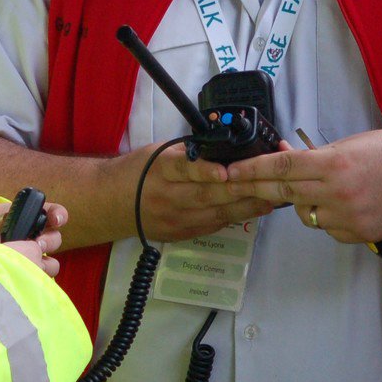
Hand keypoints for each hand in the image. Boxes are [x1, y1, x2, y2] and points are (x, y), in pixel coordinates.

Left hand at [0, 200, 65, 276]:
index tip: (55, 221)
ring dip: (45, 263)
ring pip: (51, 262)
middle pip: (55, 239)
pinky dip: (36, 280)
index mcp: (28, 220)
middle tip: (38, 245)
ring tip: (30, 264)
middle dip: (49, 241)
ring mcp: (32, 260)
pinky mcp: (28, 277)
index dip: (58, 216)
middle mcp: (34, 239)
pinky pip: (41, 280)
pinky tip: (24, 278)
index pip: (53, 214)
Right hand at [108, 142, 276, 242]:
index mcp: (160, 169)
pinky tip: (254, 209)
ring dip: (246, 206)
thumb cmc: (138, 170)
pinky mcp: (181, 234)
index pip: (183, 169)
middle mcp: (168, 196)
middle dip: (241, 189)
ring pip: (216, 213)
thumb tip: (224, 148)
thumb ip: (189, 153)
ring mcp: (175, 219)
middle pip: (207, 194)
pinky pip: (213, 224)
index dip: (205, 171)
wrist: (111, 203)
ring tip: (271, 198)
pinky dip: (235, 216)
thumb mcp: (159, 152)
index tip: (225, 172)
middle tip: (268, 182)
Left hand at [224, 131, 381, 245]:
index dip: (252, 169)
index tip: (231, 171)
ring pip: (305, 214)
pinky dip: (327, 217)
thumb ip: (314, 154)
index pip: (282, 167)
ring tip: (323, 188)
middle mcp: (338, 192)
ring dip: (302, 202)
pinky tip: (346, 204)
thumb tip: (281, 155)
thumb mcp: (349, 144)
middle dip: (258, 187)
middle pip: (285, 191)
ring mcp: (349, 217)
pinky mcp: (358, 235)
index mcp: (334, 164)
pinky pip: (328, 228)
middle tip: (237, 184)